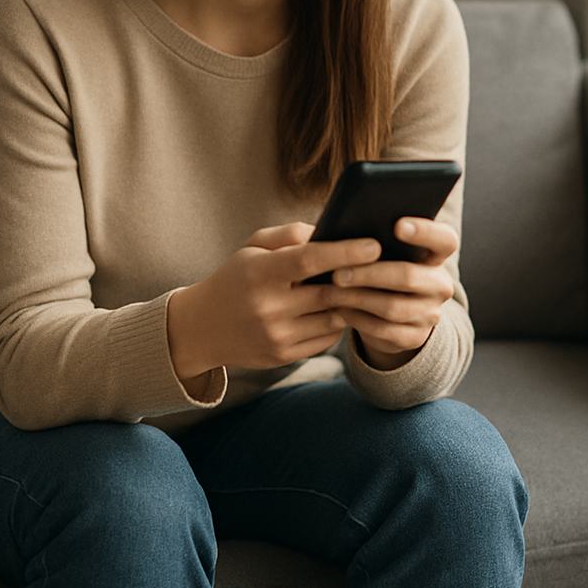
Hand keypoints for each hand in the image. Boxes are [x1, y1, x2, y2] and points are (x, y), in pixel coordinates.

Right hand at [166, 222, 378, 386]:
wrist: (200, 329)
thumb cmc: (235, 279)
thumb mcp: (252, 248)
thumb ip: (289, 235)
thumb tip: (330, 230)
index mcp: (259, 273)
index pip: (309, 260)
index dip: (345, 251)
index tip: (374, 244)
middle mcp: (268, 307)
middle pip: (329, 292)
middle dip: (361, 279)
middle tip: (387, 266)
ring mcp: (276, 336)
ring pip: (334, 317)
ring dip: (353, 302)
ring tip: (369, 285)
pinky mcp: (283, 357)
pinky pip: (327, 338)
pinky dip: (338, 322)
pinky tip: (342, 308)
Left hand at [321, 217, 457, 370]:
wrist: (392, 313)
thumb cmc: (383, 269)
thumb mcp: (389, 253)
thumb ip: (378, 241)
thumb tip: (347, 232)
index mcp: (437, 255)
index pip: (444, 240)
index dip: (425, 232)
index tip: (398, 226)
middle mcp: (440, 284)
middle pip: (409, 276)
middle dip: (369, 274)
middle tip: (338, 273)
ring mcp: (430, 313)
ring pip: (392, 307)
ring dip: (357, 299)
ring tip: (331, 292)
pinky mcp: (415, 337)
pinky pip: (384, 330)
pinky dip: (358, 319)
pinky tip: (339, 310)